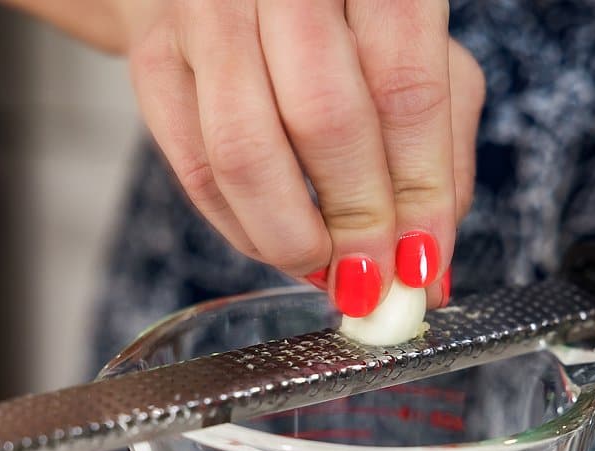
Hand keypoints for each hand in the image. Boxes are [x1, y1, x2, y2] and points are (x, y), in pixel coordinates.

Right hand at [127, 0, 485, 315]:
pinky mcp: (155, 62)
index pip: (405, 88)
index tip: (422, 263)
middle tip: (373, 280)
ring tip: (326, 271)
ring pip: (247, 155)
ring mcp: (208, 14)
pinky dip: (243, 230)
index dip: (418, 192)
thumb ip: (438, 146)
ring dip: (293, 236)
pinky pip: (197, 172)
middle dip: (357, 221)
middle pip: (325, 119)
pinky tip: (279, 243)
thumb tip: (425, 260)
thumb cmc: (334, 20)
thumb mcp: (411, 57)